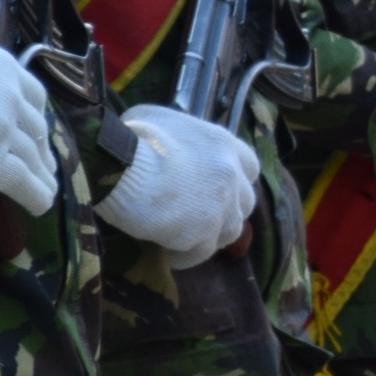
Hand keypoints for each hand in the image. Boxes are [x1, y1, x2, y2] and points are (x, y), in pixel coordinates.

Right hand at [96, 105, 259, 267]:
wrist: (125, 166)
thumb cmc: (135, 137)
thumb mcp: (156, 120)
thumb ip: (174, 134)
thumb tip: (160, 137)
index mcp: (224, 144)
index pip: (250, 166)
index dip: (236, 180)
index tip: (218, 189)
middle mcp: (230, 174)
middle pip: (245, 201)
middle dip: (227, 211)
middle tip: (200, 218)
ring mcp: (221, 204)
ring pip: (230, 231)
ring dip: (210, 237)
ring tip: (185, 240)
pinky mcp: (204, 232)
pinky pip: (201, 253)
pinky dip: (187, 256)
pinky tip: (169, 254)